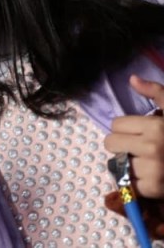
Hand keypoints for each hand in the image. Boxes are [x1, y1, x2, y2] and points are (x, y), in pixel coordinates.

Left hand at [105, 74, 163, 198]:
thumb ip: (156, 93)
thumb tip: (132, 78)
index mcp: (156, 127)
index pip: (115, 124)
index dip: (125, 128)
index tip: (138, 132)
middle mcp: (152, 147)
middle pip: (111, 143)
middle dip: (122, 145)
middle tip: (138, 148)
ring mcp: (153, 170)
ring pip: (117, 163)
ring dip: (128, 163)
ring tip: (146, 162)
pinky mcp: (154, 188)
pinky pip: (128, 182)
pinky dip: (135, 181)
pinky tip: (149, 176)